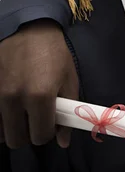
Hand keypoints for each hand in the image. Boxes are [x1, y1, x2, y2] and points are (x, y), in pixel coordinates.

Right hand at [0, 19, 78, 147]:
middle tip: (33, 119)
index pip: (40, 136)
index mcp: (40, 96)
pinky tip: (8, 107)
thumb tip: (63, 142)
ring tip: (20, 112)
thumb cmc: (53, 54)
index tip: (49, 123)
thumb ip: (68, 112)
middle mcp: (14, 98)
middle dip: (28, 133)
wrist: (28, 30)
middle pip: (17, 140)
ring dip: (11, 128)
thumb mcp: (69, 80)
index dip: (47, 133)